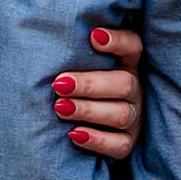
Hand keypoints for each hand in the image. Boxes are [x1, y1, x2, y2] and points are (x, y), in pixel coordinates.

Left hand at [51, 27, 143, 159]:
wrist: (74, 122)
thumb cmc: (73, 82)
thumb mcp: (78, 62)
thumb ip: (73, 49)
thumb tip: (45, 34)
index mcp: (126, 63)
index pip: (132, 46)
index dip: (117, 41)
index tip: (93, 36)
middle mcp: (134, 89)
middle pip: (124, 83)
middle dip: (89, 84)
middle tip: (59, 84)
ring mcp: (135, 117)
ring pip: (121, 114)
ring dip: (89, 110)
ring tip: (60, 107)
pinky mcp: (127, 142)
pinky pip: (119, 145)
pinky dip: (97, 141)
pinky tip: (74, 134)